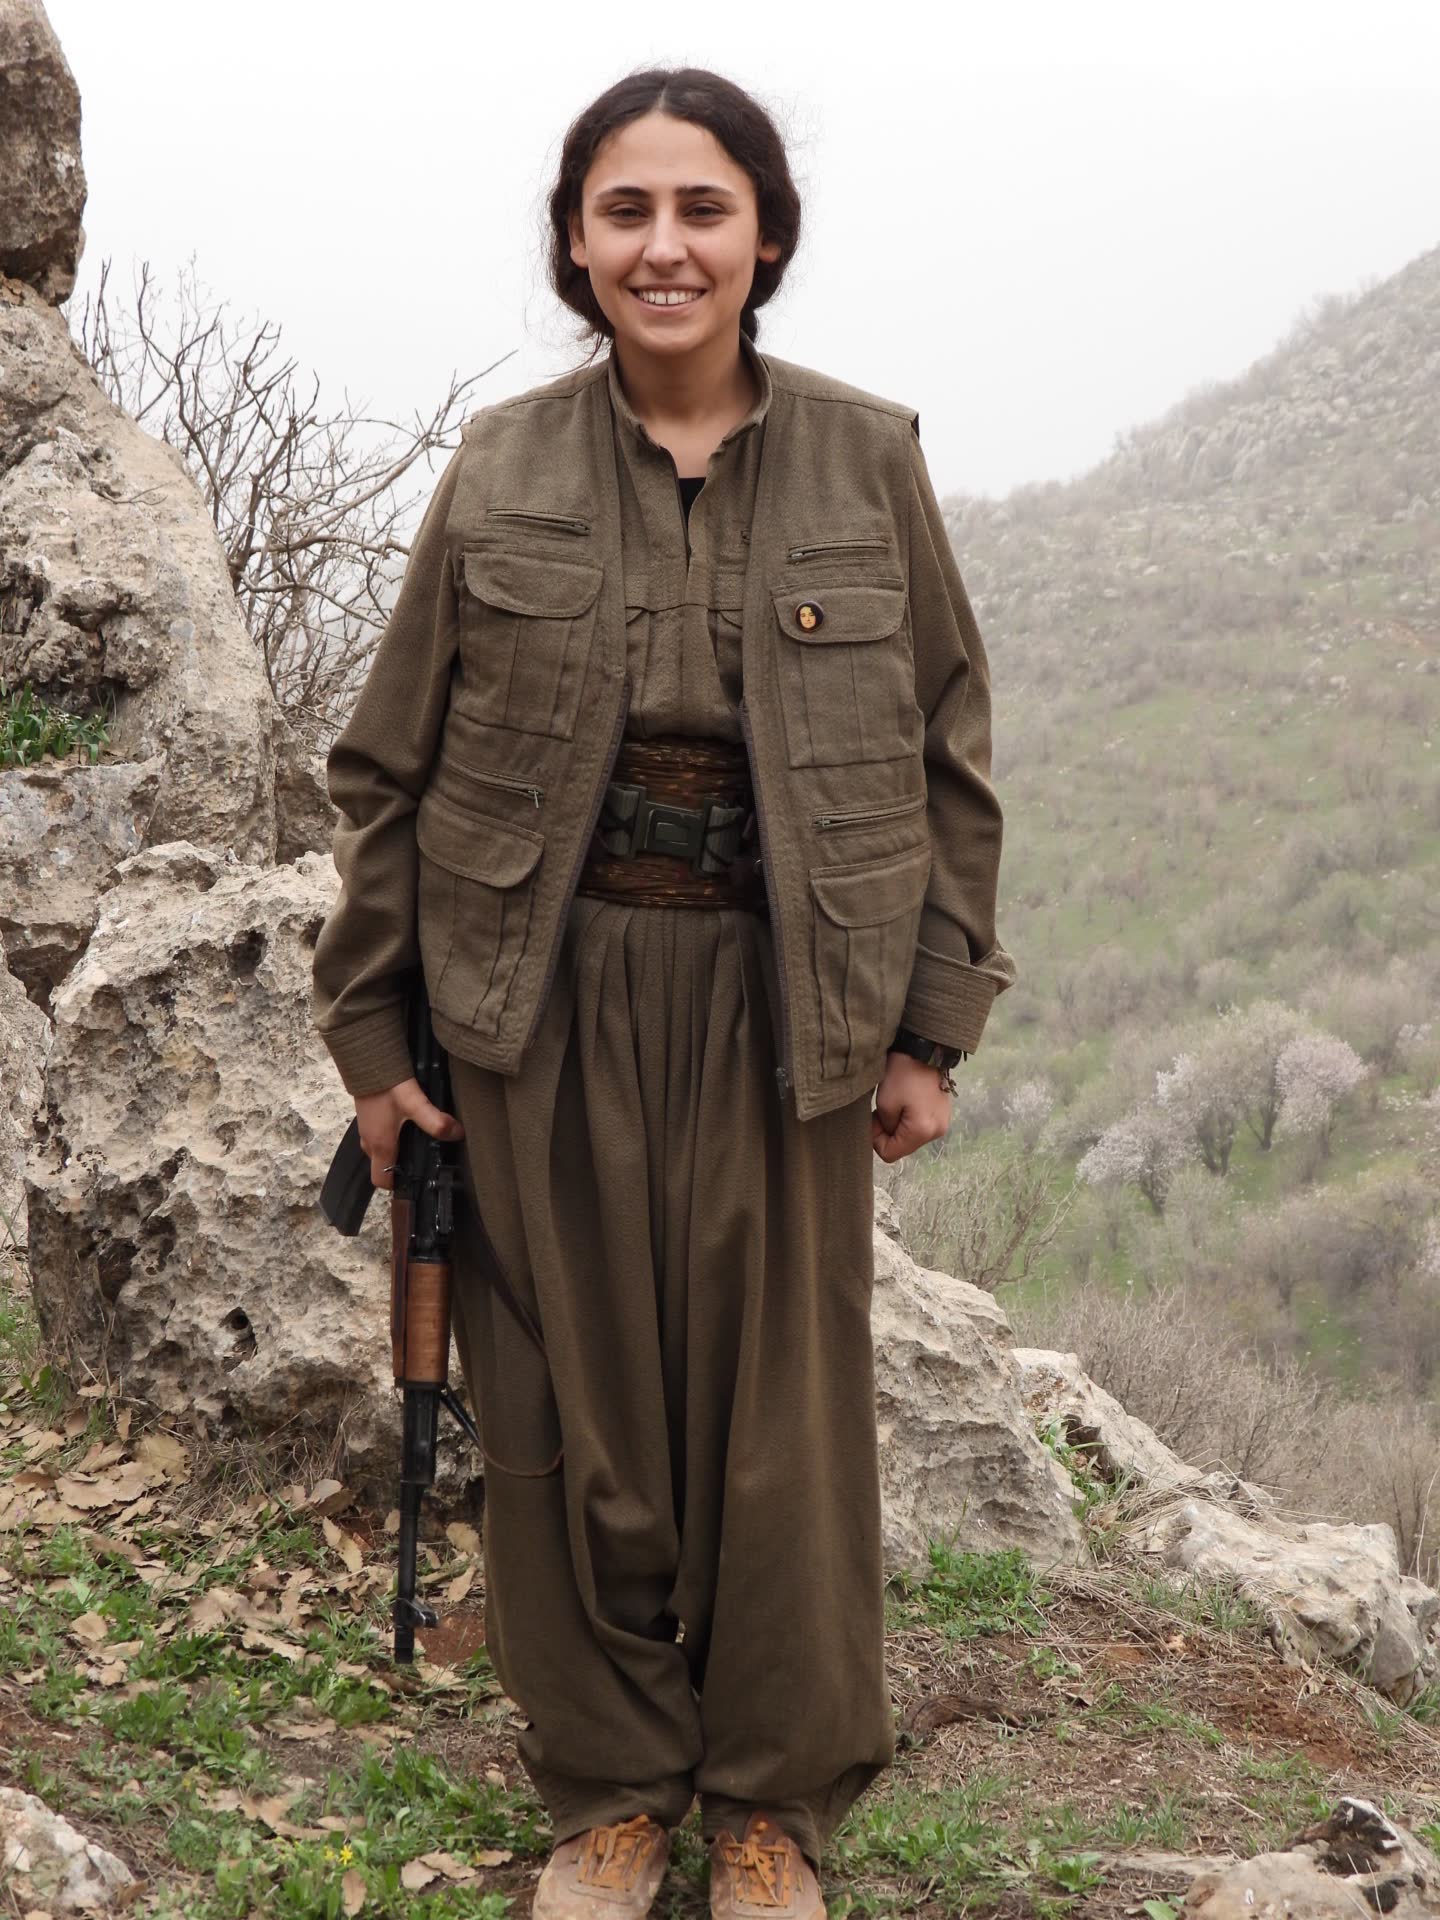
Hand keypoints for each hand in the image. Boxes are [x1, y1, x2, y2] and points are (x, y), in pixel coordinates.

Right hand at [355, 1076, 465, 1191]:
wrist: (367, 1060)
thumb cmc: (387, 1086)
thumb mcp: (415, 1104)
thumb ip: (435, 1121)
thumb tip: (457, 1134)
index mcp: (380, 1145)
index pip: (381, 1180)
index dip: (397, 1184)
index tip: (417, 1178)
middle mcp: (369, 1141)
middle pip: (383, 1166)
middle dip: (402, 1167)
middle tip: (426, 1158)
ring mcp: (367, 1130)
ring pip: (381, 1151)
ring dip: (398, 1150)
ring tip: (420, 1141)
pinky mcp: (369, 1118)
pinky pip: (380, 1137)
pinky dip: (392, 1137)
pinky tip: (409, 1124)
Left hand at [872, 1051, 951, 1162]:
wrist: (925, 1050)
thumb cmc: (902, 1075)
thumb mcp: (884, 1103)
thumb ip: (884, 1128)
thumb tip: (888, 1134)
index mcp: (922, 1131)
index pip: (890, 1154)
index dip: (876, 1140)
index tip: (873, 1119)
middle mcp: (937, 1132)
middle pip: (902, 1147)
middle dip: (888, 1133)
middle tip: (881, 1111)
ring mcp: (943, 1123)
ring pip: (911, 1137)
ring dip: (898, 1126)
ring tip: (895, 1104)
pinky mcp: (943, 1114)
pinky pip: (921, 1127)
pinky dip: (910, 1119)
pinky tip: (907, 1102)